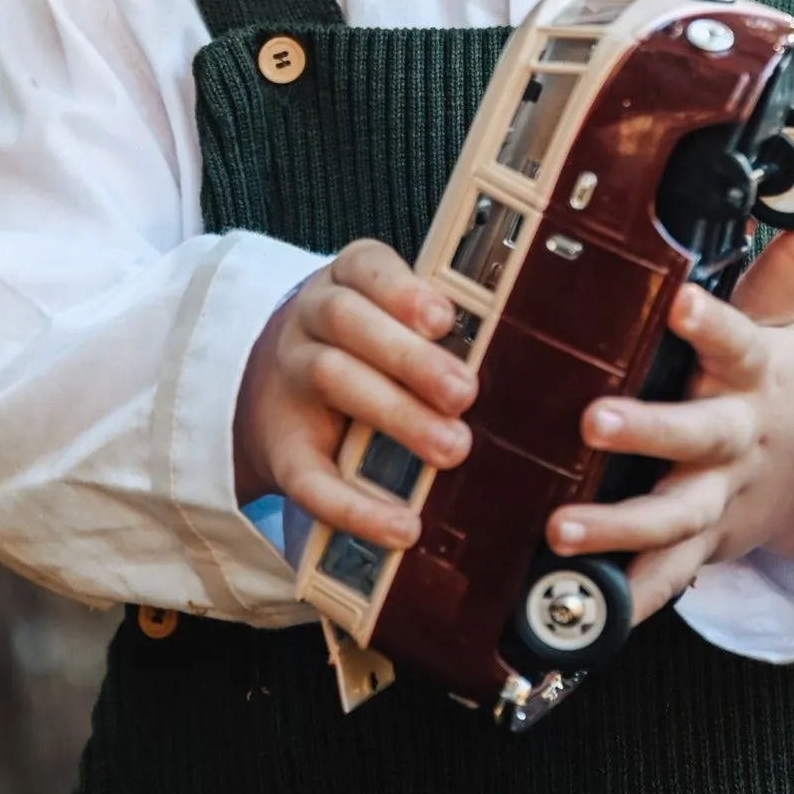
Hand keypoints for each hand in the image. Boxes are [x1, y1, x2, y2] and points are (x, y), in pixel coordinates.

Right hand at [234, 240, 476, 549]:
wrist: (277, 394)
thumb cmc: (364, 352)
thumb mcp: (392, 321)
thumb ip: (438, 334)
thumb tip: (515, 359)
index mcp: (347, 283)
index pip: (365, 268)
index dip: (403, 291)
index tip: (444, 318)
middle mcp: (312, 321)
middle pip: (349, 322)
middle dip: (411, 358)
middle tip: (465, 393)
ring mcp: (291, 379)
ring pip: (330, 378)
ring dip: (396, 414)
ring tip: (452, 448)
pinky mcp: (282, 449)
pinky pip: (310, 478)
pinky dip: (355, 506)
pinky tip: (400, 525)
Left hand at [545, 205, 793, 623]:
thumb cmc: (771, 381)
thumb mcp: (781, 316)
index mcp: (750, 372)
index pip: (734, 338)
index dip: (710, 323)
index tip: (682, 301)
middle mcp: (733, 437)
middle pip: (696, 435)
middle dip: (647, 432)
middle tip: (593, 421)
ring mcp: (716, 497)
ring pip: (672, 517)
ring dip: (619, 527)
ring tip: (561, 529)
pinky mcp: (700, 545)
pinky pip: (664, 579)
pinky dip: (627, 598)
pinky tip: (581, 609)